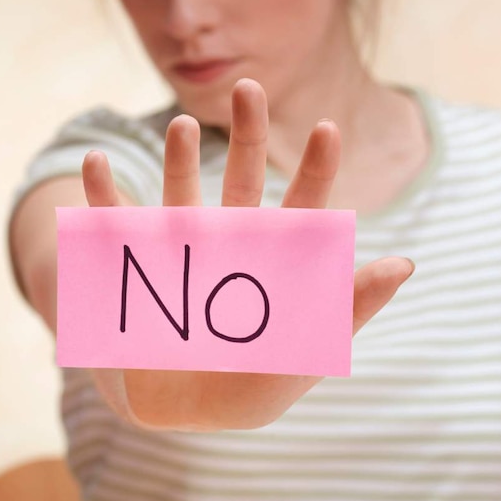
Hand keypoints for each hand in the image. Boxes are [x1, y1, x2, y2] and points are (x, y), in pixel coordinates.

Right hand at [81, 78, 413, 430]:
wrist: (178, 411)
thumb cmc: (253, 383)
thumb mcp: (306, 348)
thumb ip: (350, 305)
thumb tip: (405, 264)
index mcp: (274, 256)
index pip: (303, 203)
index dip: (316, 166)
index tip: (327, 129)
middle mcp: (228, 239)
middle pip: (241, 175)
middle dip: (247, 131)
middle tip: (250, 89)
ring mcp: (178, 247)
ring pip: (180, 190)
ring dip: (179, 158)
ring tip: (183, 126)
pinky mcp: (133, 263)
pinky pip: (114, 223)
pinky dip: (102, 194)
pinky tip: (95, 164)